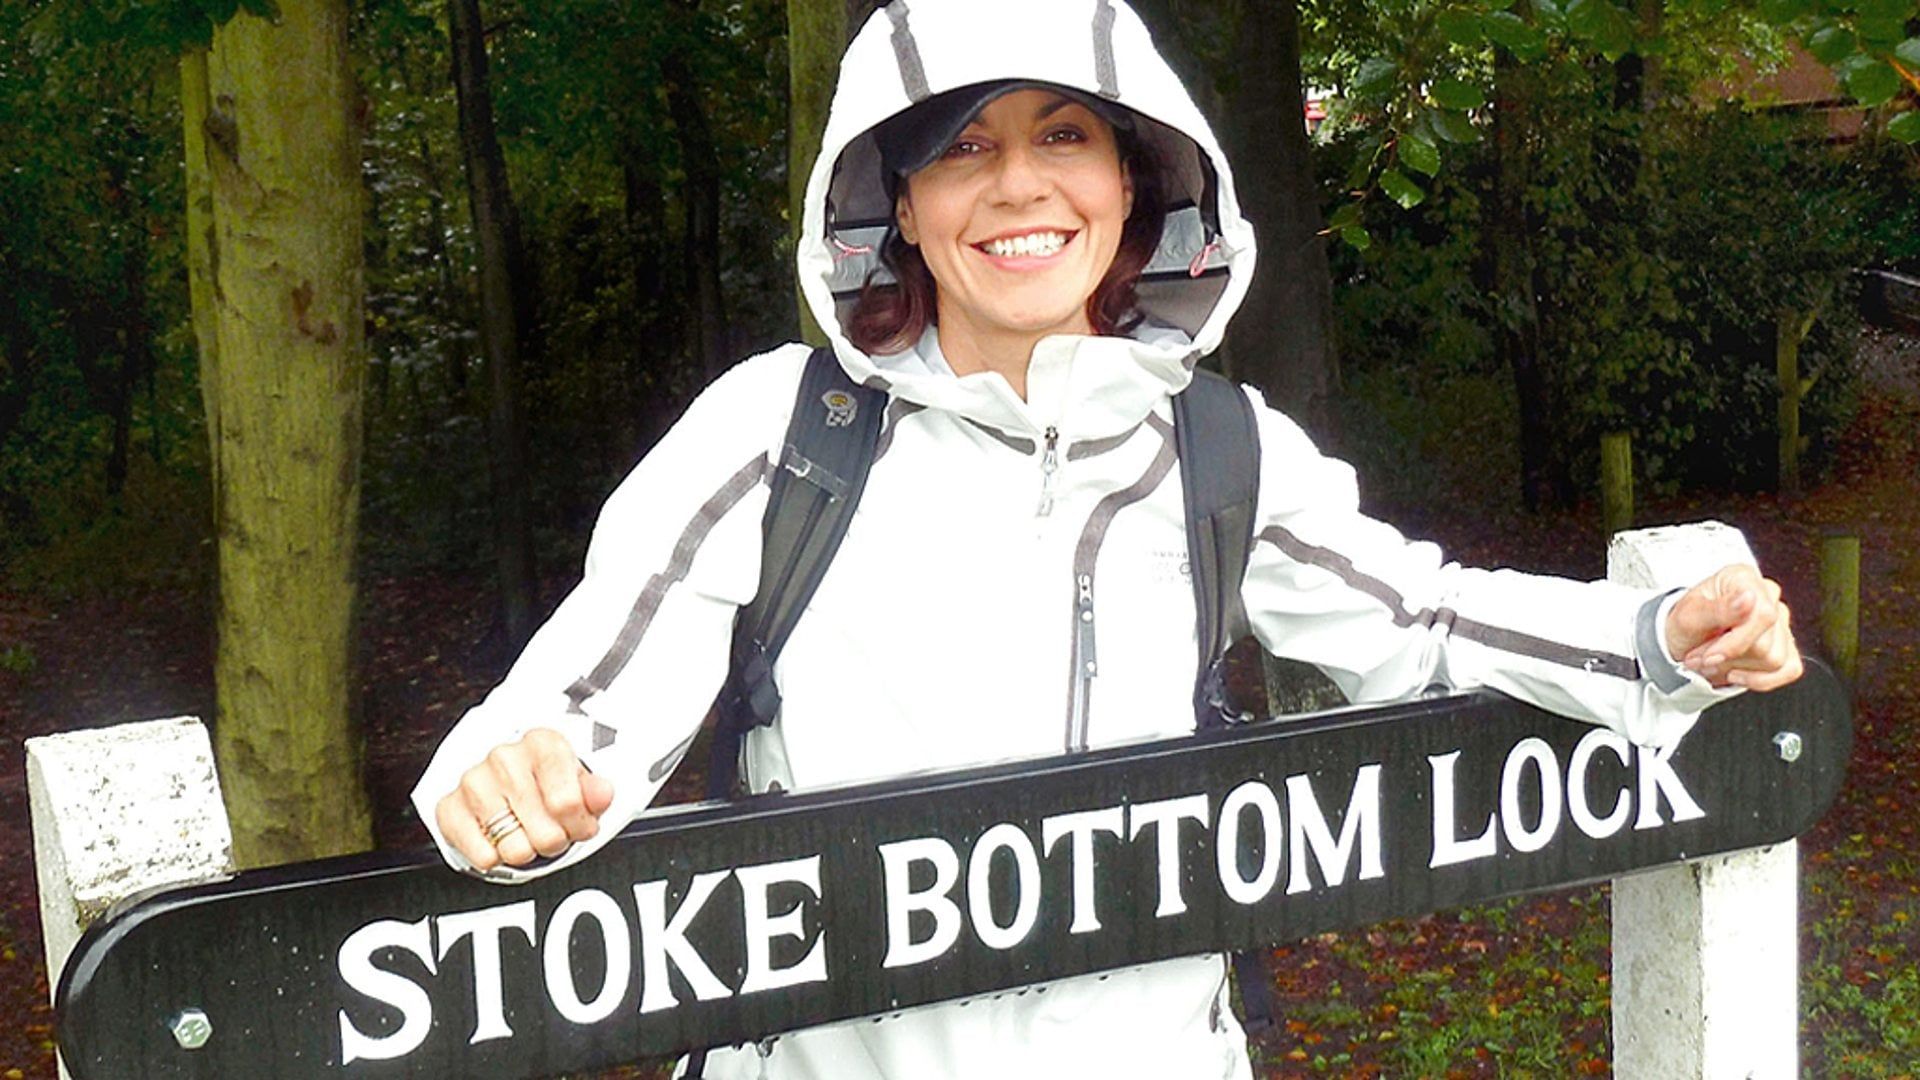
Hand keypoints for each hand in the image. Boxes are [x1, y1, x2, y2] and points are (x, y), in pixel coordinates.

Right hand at [434, 728, 614, 870]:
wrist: (500, 780)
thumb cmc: (545, 781)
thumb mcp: (579, 783)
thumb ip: (595, 791)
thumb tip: (602, 794)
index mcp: (543, 744)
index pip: (567, 803)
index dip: (580, 825)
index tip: (580, 826)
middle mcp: (505, 758)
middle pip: (546, 833)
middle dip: (555, 842)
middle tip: (552, 831)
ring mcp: (474, 781)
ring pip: (515, 849)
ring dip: (526, 851)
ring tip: (526, 833)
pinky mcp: (449, 807)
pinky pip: (483, 856)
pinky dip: (496, 857)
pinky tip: (500, 838)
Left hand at [1664, 563, 1803, 691]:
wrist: (1682, 642)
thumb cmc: (1686, 623)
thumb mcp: (1688, 616)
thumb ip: (1718, 609)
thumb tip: (1748, 598)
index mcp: (1744, 578)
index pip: (1763, 615)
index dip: (1735, 642)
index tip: (1710, 656)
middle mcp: (1768, 596)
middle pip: (1766, 643)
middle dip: (1727, 657)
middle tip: (1700, 657)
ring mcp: (1782, 622)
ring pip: (1775, 660)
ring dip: (1737, 668)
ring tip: (1712, 661)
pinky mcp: (1787, 646)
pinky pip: (1788, 670)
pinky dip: (1758, 680)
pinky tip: (1735, 672)